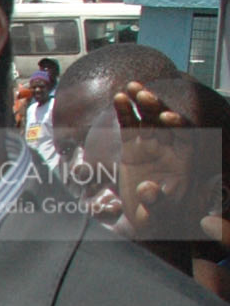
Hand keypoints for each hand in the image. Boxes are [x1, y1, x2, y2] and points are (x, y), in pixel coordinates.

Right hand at [110, 78, 221, 245]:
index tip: (166, 118)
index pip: (184, 135)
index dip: (177, 125)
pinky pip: (129, 125)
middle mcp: (169, 147)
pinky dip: (125, 112)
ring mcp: (150, 144)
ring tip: (132, 88)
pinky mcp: (132, 146)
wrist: (144, 217)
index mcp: (184, 159)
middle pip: (165, 121)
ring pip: (147, 118)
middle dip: (156, 107)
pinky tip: (119, 98)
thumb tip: (149, 188)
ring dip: (141, 103)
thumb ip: (157, 200)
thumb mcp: (160, 212)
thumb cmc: (157, 215)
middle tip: (145, 96)